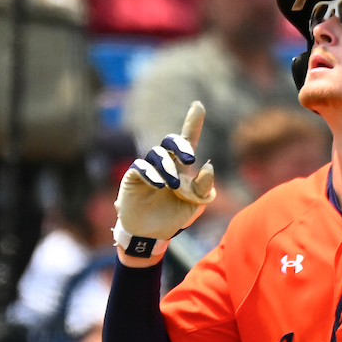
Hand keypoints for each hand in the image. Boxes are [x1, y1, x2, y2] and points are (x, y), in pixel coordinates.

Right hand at [116, 101, 216, 263]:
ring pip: (156, 154)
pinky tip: (158, 184)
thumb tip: (208, 167)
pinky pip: (141, 167)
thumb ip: (204, 187)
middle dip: (180, 144)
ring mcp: (147, 169)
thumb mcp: (195, 205)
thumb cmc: (173, 218)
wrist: (151, 235)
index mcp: (180, 167)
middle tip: (190, 159)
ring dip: (167, 167)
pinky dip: (151, 173)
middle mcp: (164, 164)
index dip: (192, 122)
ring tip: (172, 185)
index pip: (187, 140)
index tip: (198, 105)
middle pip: (170, 141)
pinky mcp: (133, 177)